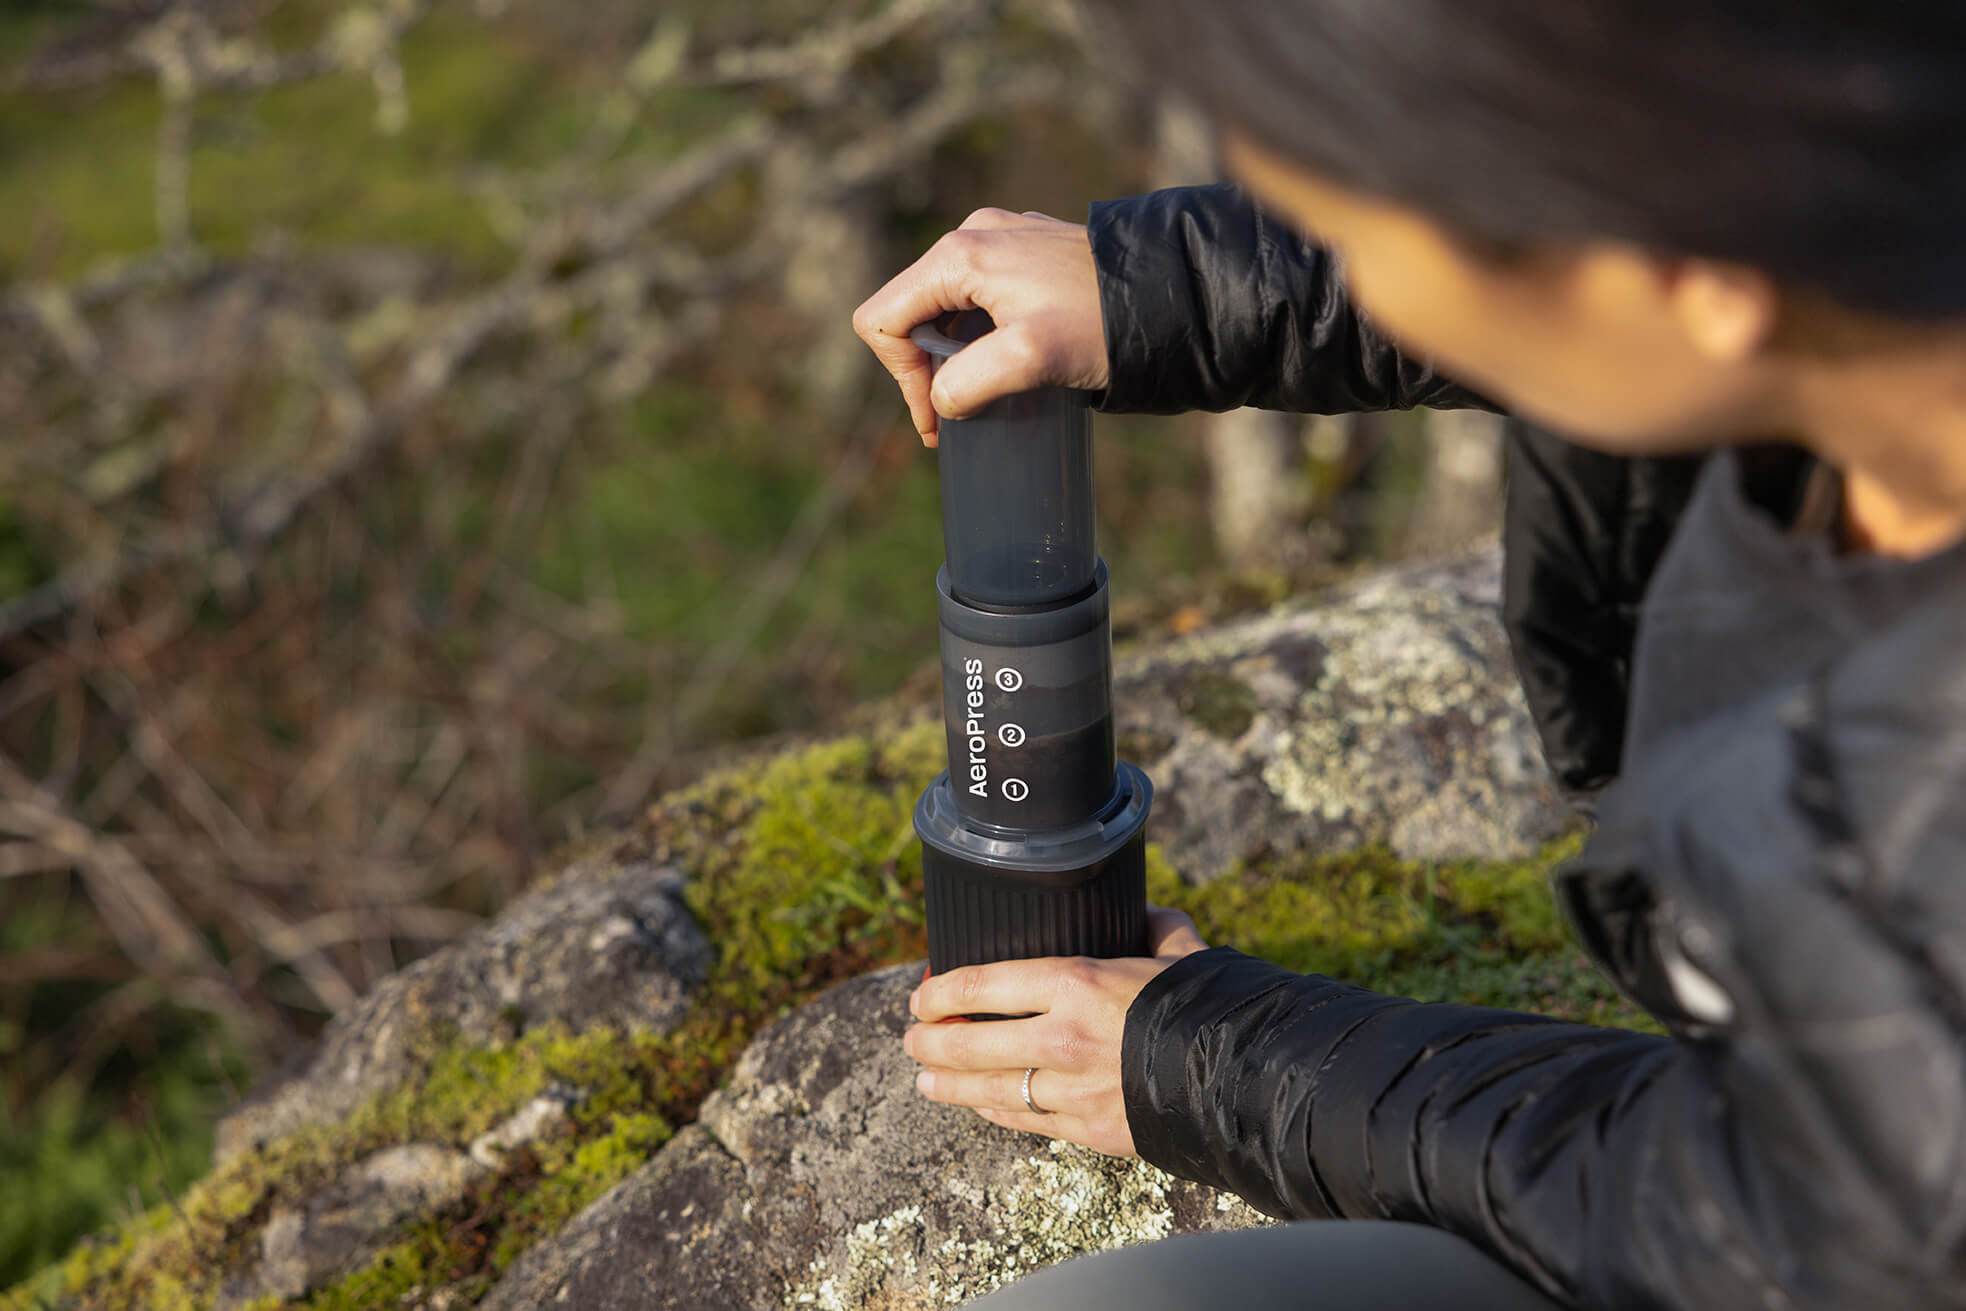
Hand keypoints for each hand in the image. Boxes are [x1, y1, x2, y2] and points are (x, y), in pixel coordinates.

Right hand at [851, 208, 1107, 445]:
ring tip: (985, 394)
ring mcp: (1003, 238)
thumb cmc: (1103, 324)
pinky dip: (981, 337)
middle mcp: (973, 235)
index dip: (899, 377)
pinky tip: (1011, 363)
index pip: (882, 318)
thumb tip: (942, 403)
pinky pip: (979, 297)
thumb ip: (969, 381)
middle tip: (956, 418)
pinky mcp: (1030, 252)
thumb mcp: (1030, 359)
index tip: (938, 420)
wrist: (1175, 295)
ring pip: (944, 306)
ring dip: (953, 357)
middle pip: (909, 311)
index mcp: (959, 254)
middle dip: (924, 371)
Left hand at [902, 905, 1207, 1157]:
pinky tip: (979, 1107)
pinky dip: (996, 1113)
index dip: (939, 993)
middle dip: (930, 1043)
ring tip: (924, 1082)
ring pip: (989, 1091)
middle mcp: (1060, 1037)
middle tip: (910, 1040)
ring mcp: (1070, 1089)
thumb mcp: (1178, 949)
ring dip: (949, 1086)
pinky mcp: (1088, 1130)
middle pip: (971, 1043)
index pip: (980, 986)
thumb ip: (1154, 927)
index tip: (919, 997)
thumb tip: (1146, 912)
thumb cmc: (1207, 1003)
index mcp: (1075, 982)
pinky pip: (1027, 1121)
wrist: (1244, 1075)